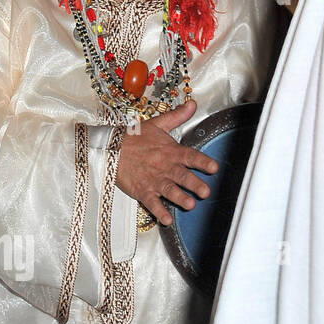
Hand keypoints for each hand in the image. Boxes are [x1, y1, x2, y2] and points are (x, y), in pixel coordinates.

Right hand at [115, 100, 216, 226]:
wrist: (109, 147)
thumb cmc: (135, 137)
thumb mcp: (157, 124)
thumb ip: (178, 116)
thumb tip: (193, 103)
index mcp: (171, 151)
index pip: (191, 156)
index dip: (203, 162)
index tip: (214, 167)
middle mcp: (164, 167)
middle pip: (183, 177)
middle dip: (195, 185)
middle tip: (205, 192)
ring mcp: (153, 180)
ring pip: (170, 191)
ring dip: (180, 198)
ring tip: (190, 205)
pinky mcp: (141, 190)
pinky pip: (151, 203)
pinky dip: (158, 212)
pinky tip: (166, 220)